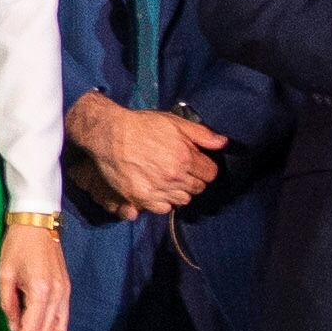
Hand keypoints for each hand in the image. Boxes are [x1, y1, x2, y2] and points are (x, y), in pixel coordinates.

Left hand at [0, 220, 68, 330]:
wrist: (37, 222)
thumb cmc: (16, 245)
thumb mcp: (4, 274)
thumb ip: (8, 304)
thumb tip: (14, 328)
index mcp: (40, 291)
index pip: (30, 329)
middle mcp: (57, 295)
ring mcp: (65, 292)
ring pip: (57, 328)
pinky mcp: (67, 288)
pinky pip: (63, 318)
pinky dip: (50, 328)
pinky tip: (36, 329)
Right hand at [65, 92, 225, 218]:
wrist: (108, 134)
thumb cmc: (141, 126)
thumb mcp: (174, 122)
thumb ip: (201, 134)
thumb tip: (223, 143)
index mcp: (185, 157)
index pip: (211, 173)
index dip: (205, 167)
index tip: (196, 162)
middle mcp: (173, 177)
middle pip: (198, 188)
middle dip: (193, 179)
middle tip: (180, 169)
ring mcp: (157, 189)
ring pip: (182, 200)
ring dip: (179, 191)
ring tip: (168, 178)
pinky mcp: (141, 198)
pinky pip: (163, 208)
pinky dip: (163, 201)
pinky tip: (157, 188)